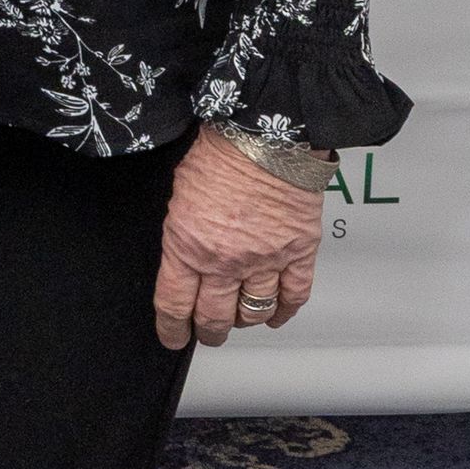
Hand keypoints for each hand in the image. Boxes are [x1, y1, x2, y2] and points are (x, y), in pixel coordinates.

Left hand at [153, 125, 324, 349]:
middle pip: (215, 317)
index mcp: (188, 245)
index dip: (172, 328)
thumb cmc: (221, 151)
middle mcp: (225, 261)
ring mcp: (264, 261)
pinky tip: (276, 314)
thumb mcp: (179, 191)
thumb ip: (182, 230)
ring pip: (253, 313)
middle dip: (208, 331)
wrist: (265, 132)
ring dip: (244, 322)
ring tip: (239, 320)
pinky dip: (284, 311)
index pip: (175, 304)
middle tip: (207, 333)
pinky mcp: (298, 253)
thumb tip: (185, 252)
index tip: (172, 337)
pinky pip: (293, 297)